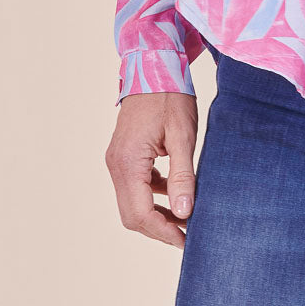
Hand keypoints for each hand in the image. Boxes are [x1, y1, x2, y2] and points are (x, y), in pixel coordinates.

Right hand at [105, 91, 198, 247]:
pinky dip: (153, 196)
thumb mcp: (183, 135)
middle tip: (189, 234)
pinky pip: (135, 186)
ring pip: (132, 202)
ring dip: (157, 214)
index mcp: (128, 163)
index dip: (164, 232)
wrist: (153, 65)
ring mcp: (117, 160)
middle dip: (159, 228)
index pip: (140, 214)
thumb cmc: (170, 96)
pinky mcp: (124, 155)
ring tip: (186, 218)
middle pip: (132, 214)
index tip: (188, 240)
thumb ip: (182, 175)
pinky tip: (175, 192)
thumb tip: (184, 213)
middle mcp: (116, 165)